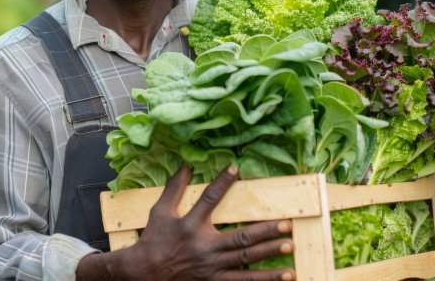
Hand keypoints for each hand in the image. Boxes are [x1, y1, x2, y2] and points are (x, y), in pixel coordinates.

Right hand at [77, 164, 294, 280]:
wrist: (144, 273)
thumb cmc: (153, 240)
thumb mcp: (160, 211)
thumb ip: (174, 188)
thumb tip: (185, 164)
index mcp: (190, 225)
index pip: (209, 199)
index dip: (222, 182)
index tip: (235, 168)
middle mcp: (203, 247)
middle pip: (240, 238)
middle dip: (265, 232)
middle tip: (286, 224)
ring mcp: (211, 267)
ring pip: (245, 262)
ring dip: (269, 256)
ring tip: (290, 248)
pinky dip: (260, 279)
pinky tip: (280, 276)